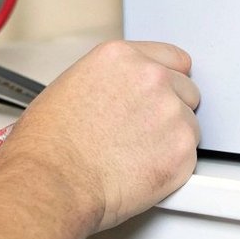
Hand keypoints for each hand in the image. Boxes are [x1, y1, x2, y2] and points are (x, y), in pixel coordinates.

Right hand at [0, 41, 200, 231]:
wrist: (53, 180)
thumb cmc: (49, 143)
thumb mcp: (72, 86)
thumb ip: (111, 81)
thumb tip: (122, 92)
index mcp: (122, 57)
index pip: (173, 58)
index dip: (168, 79)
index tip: (162, 94)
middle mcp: (151, 78)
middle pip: (187, 90)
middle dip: (170, 110)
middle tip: (143, 131)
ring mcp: (170, 114)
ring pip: (190, 125)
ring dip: (171, 139)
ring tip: (136, 154)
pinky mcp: (181, 151)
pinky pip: (189, 157)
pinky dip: (172, 167)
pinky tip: (142, 170)